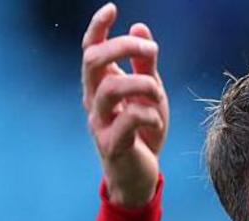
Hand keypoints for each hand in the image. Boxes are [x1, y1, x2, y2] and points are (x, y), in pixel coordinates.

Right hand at [81, 3, 168, 207]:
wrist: (140, 176)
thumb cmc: (143, 133)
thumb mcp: (151, 95)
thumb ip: (146, 66)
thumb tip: (140, 27)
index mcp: (101, 85)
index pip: (91, 49)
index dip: (97, 27)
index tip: (112, 8)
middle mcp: (94, 100)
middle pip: (93, 61)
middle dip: (122, 47)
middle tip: (150, 50)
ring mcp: (99, 122)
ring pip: (110, 89)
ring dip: (142, 84)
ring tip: (157, 95)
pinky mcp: (111, 144)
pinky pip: (128, 120)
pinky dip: (149, 116)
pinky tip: (156, 122)